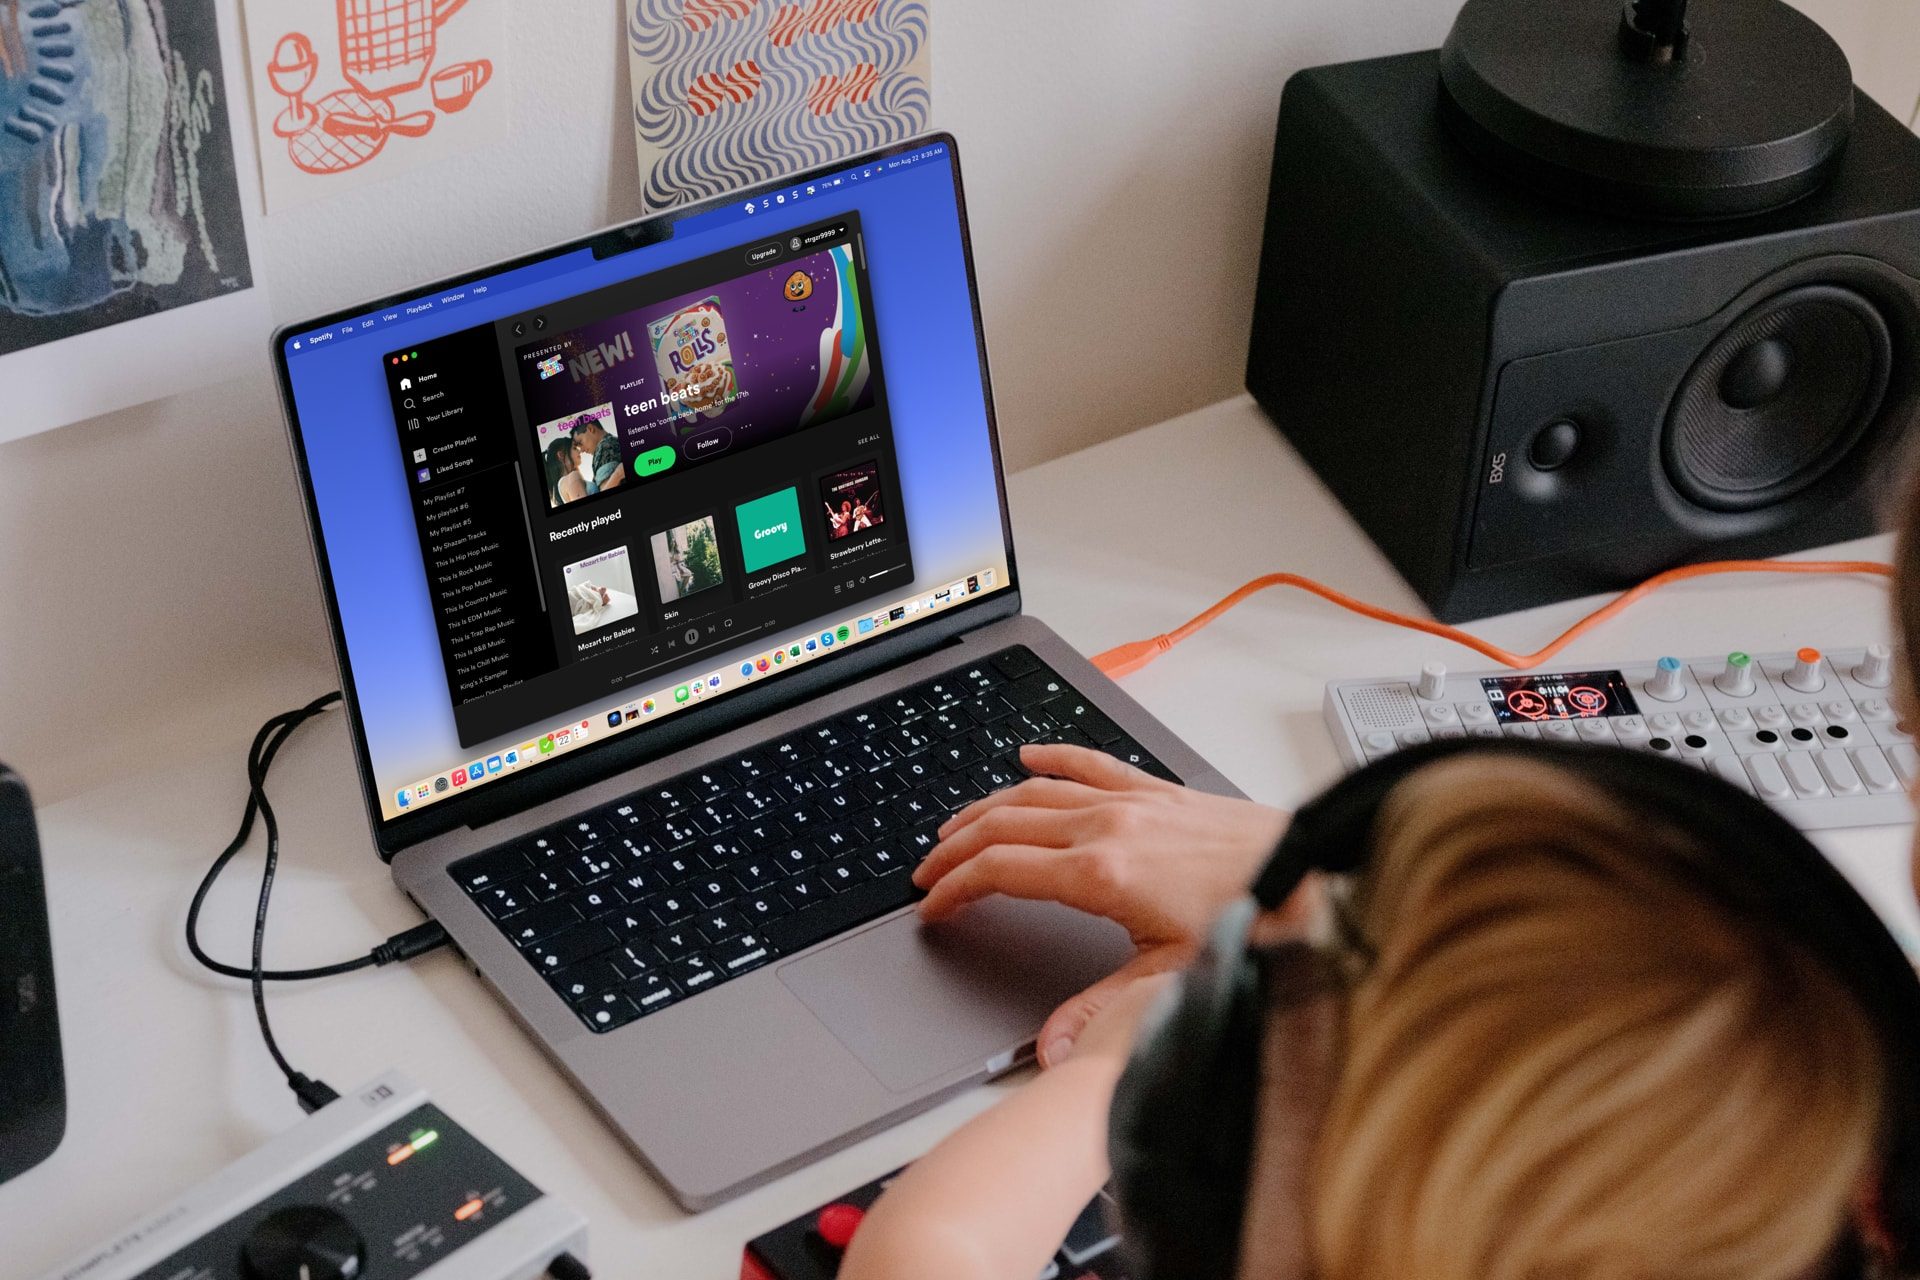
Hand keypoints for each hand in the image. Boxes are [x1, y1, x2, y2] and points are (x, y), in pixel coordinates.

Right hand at [914, 743, 1289, 1066]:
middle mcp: (1109, 826)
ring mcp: (1132, 801)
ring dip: (986, 807)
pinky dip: (1051, 758)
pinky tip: (1028, 757)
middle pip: (1004, 826)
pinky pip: (1089, 762)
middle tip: (926, 873)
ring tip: (955, 828)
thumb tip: (1051, 1050)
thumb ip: (1100, 1008)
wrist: (1310, 876)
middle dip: (954, 849)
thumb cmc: (1251, 920)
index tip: (934, 906)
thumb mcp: (1169, 975)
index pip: (1001, 872)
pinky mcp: (1158, 790)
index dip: (955, 889)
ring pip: (1035, 793)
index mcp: (1101, 874)